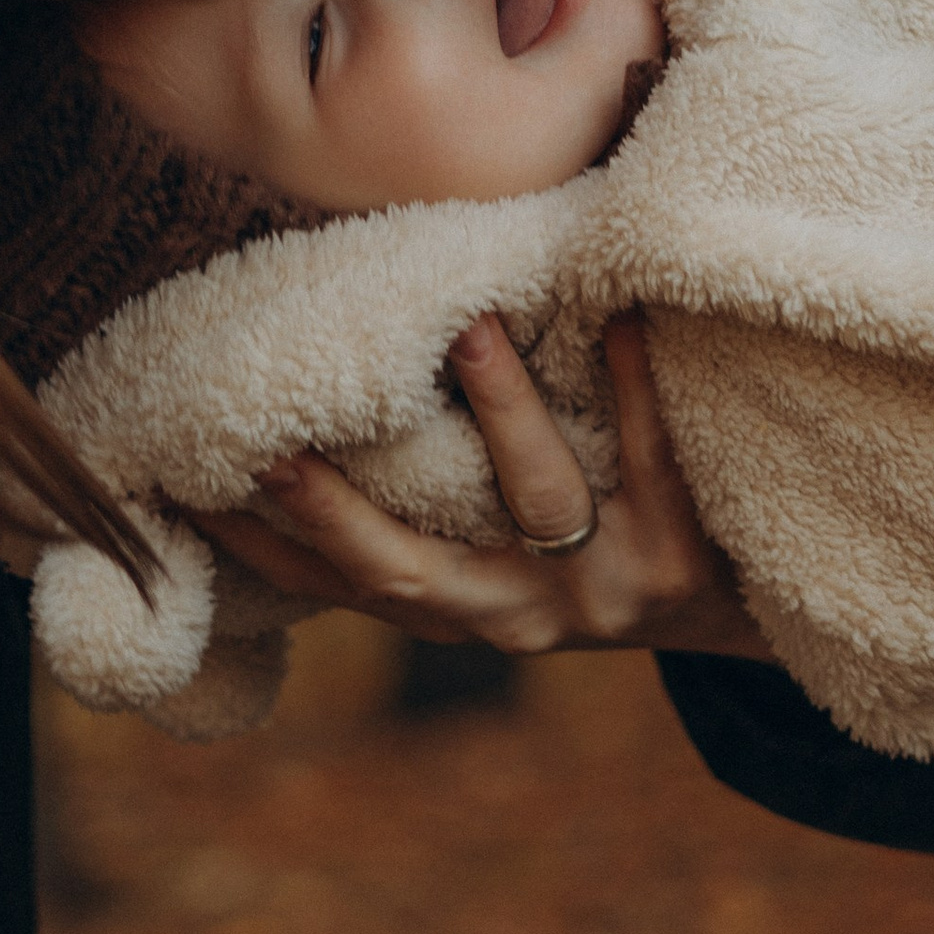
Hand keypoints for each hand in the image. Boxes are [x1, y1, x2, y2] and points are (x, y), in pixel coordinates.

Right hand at [191, 311, 772, 660]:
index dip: (258, 550)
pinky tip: (621, 314)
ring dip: (502, 415)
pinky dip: (632, 384)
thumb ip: (416, 511)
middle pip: (408, 572)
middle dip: (337, 514)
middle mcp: (516, 619)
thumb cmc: (589, 549)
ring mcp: (599, 592)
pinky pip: (651, 460)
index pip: (333, 588)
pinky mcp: (681, 562)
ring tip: (471, 329)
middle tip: (274, 445)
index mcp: (455, 613)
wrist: (743, 609)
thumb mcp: (493, 557)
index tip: (190, 486)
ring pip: (538, 501)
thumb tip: (288, 415)